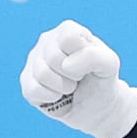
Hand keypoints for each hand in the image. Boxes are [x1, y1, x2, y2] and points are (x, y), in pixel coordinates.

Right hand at [21, 20, 136, 137]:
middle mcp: (47, 41)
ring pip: (42, 73)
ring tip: (70, 87)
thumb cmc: (101, 79)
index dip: (82, 56)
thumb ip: (94, 57)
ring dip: (63, 87)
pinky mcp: (27, 81)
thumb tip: (66, 65)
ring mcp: (34, 61)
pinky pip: (33, 90)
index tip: (89, 63)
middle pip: (54, 57)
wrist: (97, 106)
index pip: (68, 37)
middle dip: (73, 74)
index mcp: (67, 30)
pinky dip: (51, 97)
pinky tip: (58, 96)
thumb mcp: (109, 64)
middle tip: (79, 78)